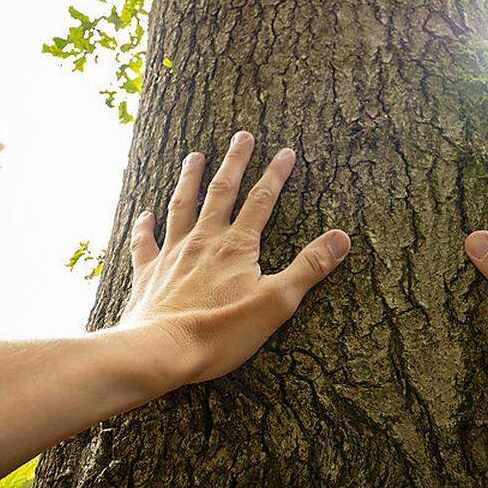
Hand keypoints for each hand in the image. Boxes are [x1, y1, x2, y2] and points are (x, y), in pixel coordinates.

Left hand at [116, 131, 350, 385]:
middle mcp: (203, 241)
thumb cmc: (221, 331)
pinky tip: (145, 213)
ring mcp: (172, 255)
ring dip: (189, 179)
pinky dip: (144, 226)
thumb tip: (342, 237)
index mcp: (236, 246)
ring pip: (181, 206)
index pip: (261, 201)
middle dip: (234, 162)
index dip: (275, 174)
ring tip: (194, 156)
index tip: (286, 151)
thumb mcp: (277, 302)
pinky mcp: (148, 275)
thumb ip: (309, 267)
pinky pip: (144, 242)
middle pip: (221, 192)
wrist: (161, 351)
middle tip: (242, 135)